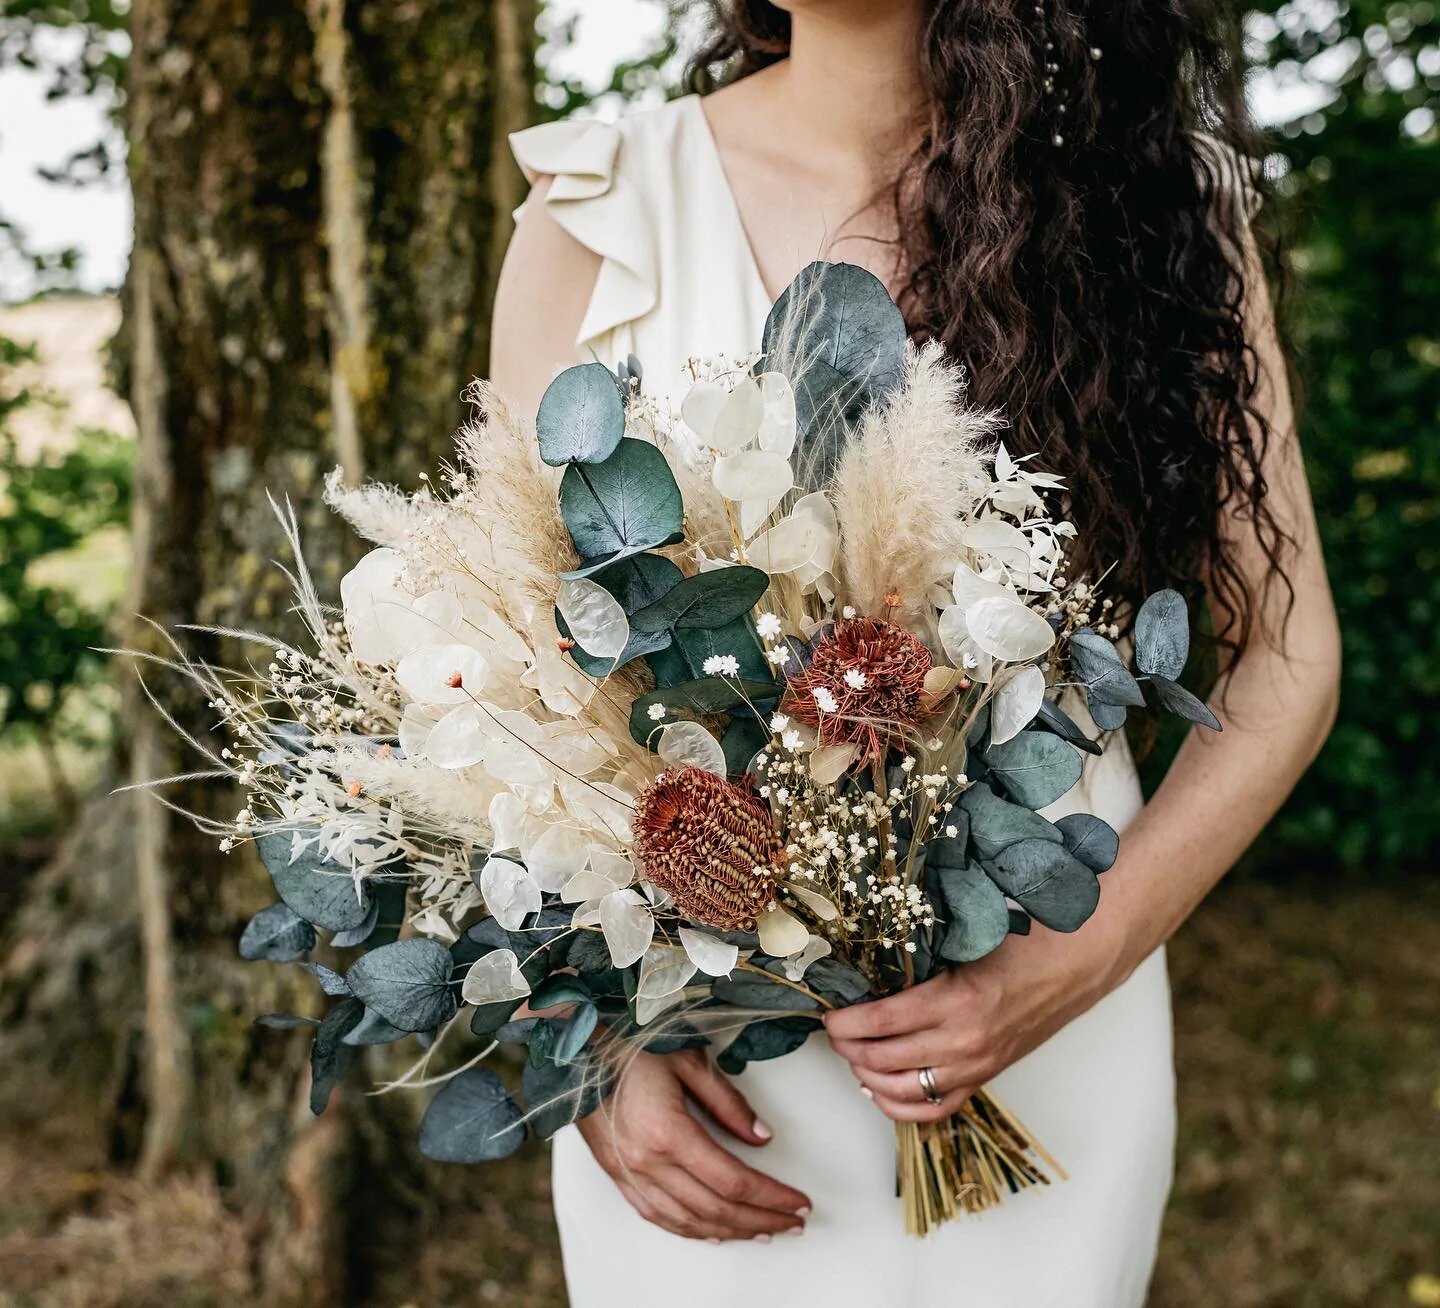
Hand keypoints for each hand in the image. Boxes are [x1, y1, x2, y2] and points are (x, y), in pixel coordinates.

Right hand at [577, 1047, 811, 1240]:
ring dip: (732, 1232)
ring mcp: (630, 1175)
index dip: (772, 1197)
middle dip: (762, 1219)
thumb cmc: (631, 1047)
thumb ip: (727, 1101)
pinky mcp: (619, 1176)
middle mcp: (648, 1163)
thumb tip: (762, 1137)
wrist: (576, 1052)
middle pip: (716, 1209)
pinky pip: (659, 1217)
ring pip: (689, 1221)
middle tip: (793, 1223)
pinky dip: (692, 1230)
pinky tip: (714, 1232)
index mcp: (668, 1133)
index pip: (733, 1181)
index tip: (799, 1203)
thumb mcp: (688, 1061)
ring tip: (764, 1230)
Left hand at [822, 926, 1122, 1121]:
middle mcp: (963, 1042)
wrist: (1075, 965)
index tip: (829, 1015)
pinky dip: (900, 1105)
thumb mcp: (962, 942)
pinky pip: (935, 1108)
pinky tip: (879, 1089)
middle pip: (883, 1060)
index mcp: (955, 1001)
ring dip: (867, 1076)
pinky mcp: (985, 1077)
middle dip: (848, 1048)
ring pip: (902, 1090)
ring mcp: (975, 1066)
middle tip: (834, 1031)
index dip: (845, 1023)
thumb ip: (918, 960)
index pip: (880, 1022)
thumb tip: (865, 968)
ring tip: (851, 1055)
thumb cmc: (1023, 943)